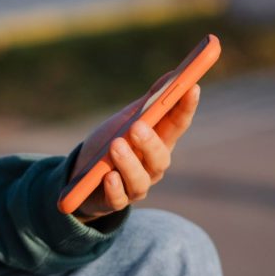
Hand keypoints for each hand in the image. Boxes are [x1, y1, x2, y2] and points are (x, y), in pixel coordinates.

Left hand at [69, 75, 199, 221]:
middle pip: (160, 157)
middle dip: (150, 142)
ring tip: (115, 146)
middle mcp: (151, 167)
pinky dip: (114, 188)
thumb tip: (172, 75)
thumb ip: (150, 101)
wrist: (82, 176)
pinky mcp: (113, 201)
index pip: (178, 125)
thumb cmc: (112, 143)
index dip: (186, 108)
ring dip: (128, 163)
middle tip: (137, 126)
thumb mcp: (128, 118)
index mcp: (159, 143)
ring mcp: (134, 186)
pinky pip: (117, 199)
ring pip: (139, 179)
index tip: (192, 87)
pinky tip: (108, 176)